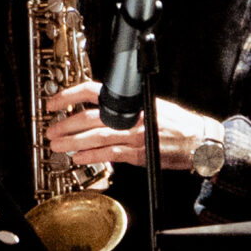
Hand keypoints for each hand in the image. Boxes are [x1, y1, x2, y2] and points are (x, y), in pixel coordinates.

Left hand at [42, 79, 222, 173]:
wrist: (199, 140)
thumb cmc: (178, 123)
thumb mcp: (152, 104)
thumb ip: (126, 106)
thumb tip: (98, 107)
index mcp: (133, 101)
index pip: (95, 91)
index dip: (71, 95)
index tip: (55, 103)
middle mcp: (132, 117)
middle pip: (90, 117)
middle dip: (66, 124)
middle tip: (51, 130)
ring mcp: (134, 136)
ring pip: (96, 137)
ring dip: (73, 142)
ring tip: (58, 145)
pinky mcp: (138, 154)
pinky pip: (110, 155)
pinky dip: (92, 157)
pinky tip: (79, 158)